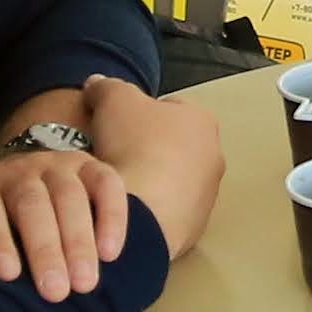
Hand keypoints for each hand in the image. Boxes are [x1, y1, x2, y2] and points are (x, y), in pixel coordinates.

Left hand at [0, 144, 127, 301]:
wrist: (20, 180)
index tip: (6, 275)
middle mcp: (17, 173)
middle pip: (31, 204)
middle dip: (44, 249)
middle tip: (56, 294)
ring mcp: (56, 166)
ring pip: (69, 195)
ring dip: (79, 241)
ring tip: (85, 285)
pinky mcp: (90, 167)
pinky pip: (106, 184)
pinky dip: (112, 216)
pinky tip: (111, 253)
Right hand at [79, 72, 221, 258]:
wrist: (142, 213)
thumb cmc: (133, 146)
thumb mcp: (113, 100)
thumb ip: (106, 86)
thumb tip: (96, 84)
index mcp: (202, 120)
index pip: (169, 107)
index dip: (138, 113)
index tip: (117, 125)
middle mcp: (214, 156)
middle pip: (173, 145)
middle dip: (148, 148)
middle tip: (116, 154)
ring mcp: (208, 195)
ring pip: (173, 180)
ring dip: (151, 180)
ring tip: (121, 185)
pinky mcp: (195, 227)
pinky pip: (169, 210)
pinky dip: (151, 208)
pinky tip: (129, 208)